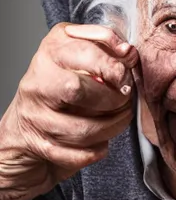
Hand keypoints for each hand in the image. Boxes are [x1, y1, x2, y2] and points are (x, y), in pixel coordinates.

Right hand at [0, 25, 138, 199]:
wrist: (23, 125)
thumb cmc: (61, 83)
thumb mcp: (80, 52)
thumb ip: (104, 45)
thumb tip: (127, 51)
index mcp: (51, 51)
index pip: (83, 52)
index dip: (111, 65)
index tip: (125, 75)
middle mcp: (37, 82)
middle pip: (76, 89)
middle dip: (110, 98)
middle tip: (125, 99)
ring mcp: (34, 115)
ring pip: (78, 128)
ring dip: (110, 127)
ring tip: (121, 120)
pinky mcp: (37, 144)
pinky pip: (72, 153)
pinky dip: (93, 151)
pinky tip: (103, 143)